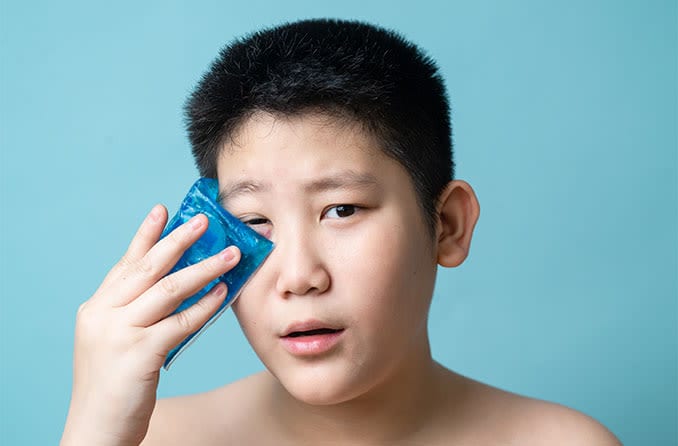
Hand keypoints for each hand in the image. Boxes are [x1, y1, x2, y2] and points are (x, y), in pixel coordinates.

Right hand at [60, 205, 240, 445]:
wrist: (95, 430)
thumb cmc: (112, 387)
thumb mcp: (115, 341)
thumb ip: (137, 314)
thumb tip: (180, 287)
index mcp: (96, 308)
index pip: (126, 263)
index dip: (146, 235)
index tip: (163, 210)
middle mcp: (103, 314)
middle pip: (148, 267)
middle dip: (179, 240)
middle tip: (205, 221)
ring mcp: (118, 332)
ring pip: (169, 289)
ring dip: (204, 268)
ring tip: (231, 254)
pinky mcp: (139, 354)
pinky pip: (180, 321)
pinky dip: (205, 305)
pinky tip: (223, 292)